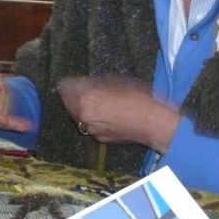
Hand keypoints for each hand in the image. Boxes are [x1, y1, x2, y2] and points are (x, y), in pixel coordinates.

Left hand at [58, 76, 179, 153]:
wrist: (152, 123)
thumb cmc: (138, 97)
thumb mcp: (116, 80)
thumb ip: (96, 82)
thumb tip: (85, 82)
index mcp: (86, 98)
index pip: (65, 87)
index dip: (69, 81)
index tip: (73, 79)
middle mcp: (83, 115)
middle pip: (67, 102)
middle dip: (73, 96)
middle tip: (83, 90)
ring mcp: (90, 129)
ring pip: (77, 116)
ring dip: (81, 108)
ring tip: (94, 102)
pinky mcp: (99, 138)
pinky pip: (89, 126)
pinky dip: (92, 120)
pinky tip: (104, 115)